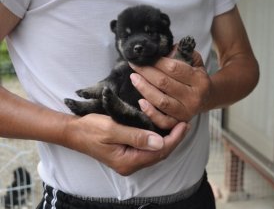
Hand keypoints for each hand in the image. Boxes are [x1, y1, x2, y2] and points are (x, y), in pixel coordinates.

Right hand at [63, 113, 188, 174]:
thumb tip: (160, 142)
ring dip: (167, 139)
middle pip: (159, 154)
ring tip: (178, 125)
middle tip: (185, 123)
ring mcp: (129, 161)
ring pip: (155, 152)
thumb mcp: (113, 129)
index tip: (184, 124)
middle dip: (174, 139)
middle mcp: (130, 165)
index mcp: (128, 161)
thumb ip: (136, 136)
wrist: (73, 132)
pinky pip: (148, 149)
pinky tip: (162, 129)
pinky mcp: (127, 154)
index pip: (159, 151)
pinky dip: (157, 139)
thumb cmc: (90, 129)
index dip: (174, 138)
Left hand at [129, 50, 211, 128]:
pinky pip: (162, 121)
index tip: (144, 56)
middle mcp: (194, 97)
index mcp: (199, 80)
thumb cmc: (196, 77)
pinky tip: (140, 102)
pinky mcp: (179, 122)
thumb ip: (182, 53)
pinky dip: (150, 112)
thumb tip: (163, 50)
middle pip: (164, 83)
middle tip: (134, 64)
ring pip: (161, 101)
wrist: (206, 98)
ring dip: (144, 89)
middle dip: (146, 72)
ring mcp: (187, 112)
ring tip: (134, 78)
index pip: (174, 68)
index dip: (156, 61)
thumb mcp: (195, 61)